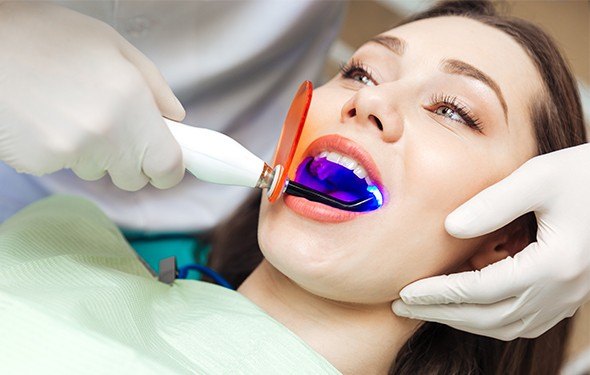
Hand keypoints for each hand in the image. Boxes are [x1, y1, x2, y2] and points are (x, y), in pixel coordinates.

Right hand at [0, 2, 184, 190]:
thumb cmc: (45, 35)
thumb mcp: (111, 45)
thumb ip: (154, 86)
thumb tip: (175, 118)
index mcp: (131, 105)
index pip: (167, 169)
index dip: (169, 169)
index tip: (165, 161)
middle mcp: (103, 136)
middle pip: (133, 178)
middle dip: (131, 159)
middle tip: (117, 127)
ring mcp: (68, 153)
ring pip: (97, 171)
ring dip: (94, 153)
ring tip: (72, 111)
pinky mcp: (37, 162)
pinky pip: (64, 166)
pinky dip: (61, 150)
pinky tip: (47, 117)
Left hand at [392, 143, 589, 339]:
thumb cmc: (584, 175)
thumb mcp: (538, 176)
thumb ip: (493, 203)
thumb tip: (449, 228)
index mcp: (554, 264)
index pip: (481, 290)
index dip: (439, 294)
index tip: (405, 292)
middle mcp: (563, 290)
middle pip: (490, 317)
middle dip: (441, 314)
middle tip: (402, 307)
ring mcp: (568, 298)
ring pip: (507, 326)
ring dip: (464, 321)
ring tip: (427, 309)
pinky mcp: (568, 295)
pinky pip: (524, 323)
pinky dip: (490, 321)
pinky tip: (469, 309)